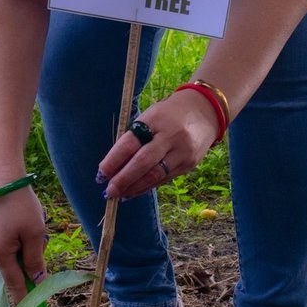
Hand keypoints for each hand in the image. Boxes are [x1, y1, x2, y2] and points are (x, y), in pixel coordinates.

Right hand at [0, 186, 47, 300]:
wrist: (0, 176)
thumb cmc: (19, 204)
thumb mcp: (35, 233)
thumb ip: (35, 260)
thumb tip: (35, 282)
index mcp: (0, 255)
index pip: (16, 287)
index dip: (25, 305)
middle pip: (15, 269)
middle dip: (30, 261)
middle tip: (35, 233)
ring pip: (13, 257)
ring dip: (25, 247)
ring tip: (28, 221)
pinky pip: (7, 247)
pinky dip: (18, 241)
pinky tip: (21, 221)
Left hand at [96, 88, 221, 199]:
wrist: (205, 112)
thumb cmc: (168, 115)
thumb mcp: (150, 117)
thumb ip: (134, 139)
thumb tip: (113, 168)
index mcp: (154, 120)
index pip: (130, 143)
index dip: (114, 161)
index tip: (101, 174)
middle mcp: (170, 136)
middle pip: (143, 163)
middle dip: (123, 179)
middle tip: (108, 191)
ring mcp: (182, 151)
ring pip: (155, 175)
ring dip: (134, 188)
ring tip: (120, 195)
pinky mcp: (190, 164)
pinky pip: (165, 179)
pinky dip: (147, 186)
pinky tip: (135, 191)